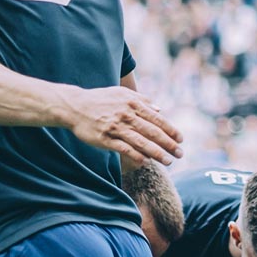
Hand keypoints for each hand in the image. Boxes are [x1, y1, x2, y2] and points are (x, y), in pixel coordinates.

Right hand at [62, 86, 182, 166]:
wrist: (75, 106)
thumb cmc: (100, 100)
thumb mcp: (122, 94)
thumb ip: (142, 101)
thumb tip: (160, 109)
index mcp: (132, 104)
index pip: (157, 118)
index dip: (171, 130)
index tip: (181, 140)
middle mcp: (126, 115)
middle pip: (152, 132)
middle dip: (169, 144)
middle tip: (180, 154)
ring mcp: (115, 128)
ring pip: (141, 142)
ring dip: (157, 153)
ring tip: (168, 161)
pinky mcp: (105, 139)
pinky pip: (124, 149)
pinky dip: (136, 156)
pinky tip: (146, 162)